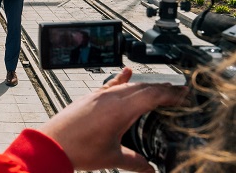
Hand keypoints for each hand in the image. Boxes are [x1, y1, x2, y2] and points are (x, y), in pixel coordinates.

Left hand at [38, 67, 187, 172]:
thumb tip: (150, 169)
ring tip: (158, 87)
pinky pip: (111, 84)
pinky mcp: (90, 96)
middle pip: (143, 86)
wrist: (51, 143)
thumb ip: (135, 162)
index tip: (184, 94)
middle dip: (162, 88)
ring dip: (144, 84)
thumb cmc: (78, 149)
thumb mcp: (112, 158)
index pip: (152, 95)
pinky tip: (126, 72)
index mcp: (120, 109)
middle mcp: (110, 97)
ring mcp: (98, 94)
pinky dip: (122, 79)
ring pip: (127, 84)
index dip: (171, 94)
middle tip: (177, 92)